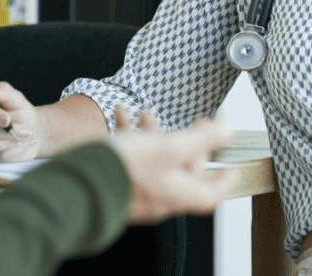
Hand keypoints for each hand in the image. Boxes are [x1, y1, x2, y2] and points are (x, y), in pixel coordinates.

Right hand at [0, 82, 42, 162]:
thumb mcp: (17, 99)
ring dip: (6, 141)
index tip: (7, 119)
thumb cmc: (21, 113)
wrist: (30, 133)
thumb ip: (5, 91)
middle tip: (21, 129)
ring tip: (21, 136)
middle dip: (1, 130)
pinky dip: (10, 151)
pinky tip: (18, 144)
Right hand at [109, 106, 238, 223]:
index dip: (225, 178)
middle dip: (187, 143)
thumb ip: (201, 138)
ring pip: (155, 161)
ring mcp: (138, 193)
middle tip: (190, 126)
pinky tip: (122, 115)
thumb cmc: (125, 169)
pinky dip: (130, 136)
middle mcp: (160, 198)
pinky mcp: (119, 183)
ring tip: (147, 113)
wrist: (79, 183)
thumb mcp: (170, 146)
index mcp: (178, 194)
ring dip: (155, 135)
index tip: (231, 165)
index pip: (212, 193)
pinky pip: (131, 159)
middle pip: (183, 171)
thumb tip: (228, 130)